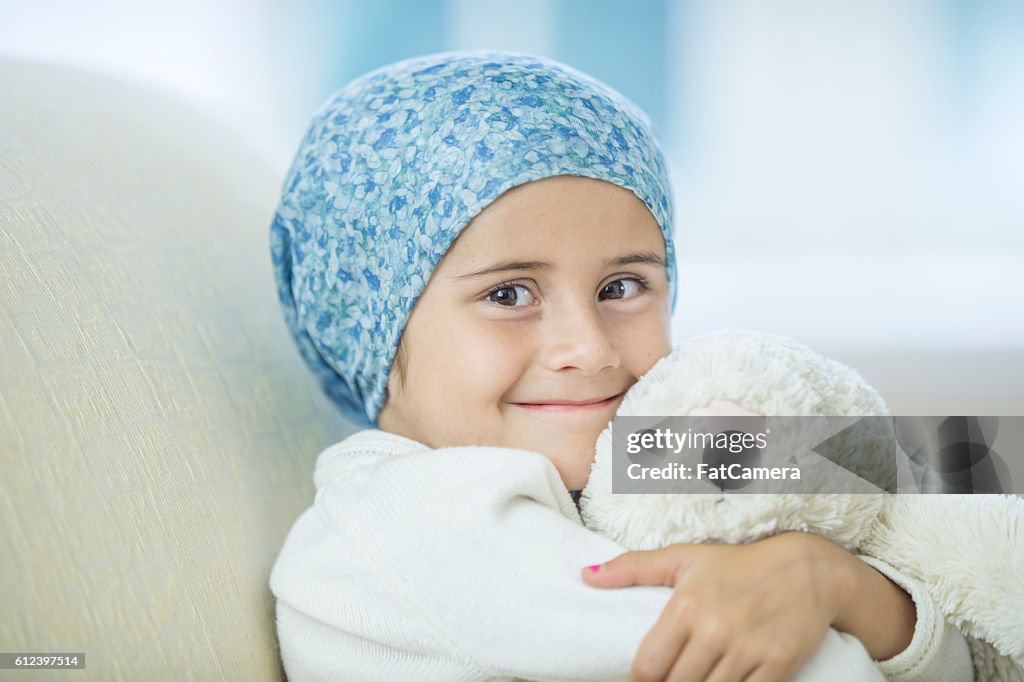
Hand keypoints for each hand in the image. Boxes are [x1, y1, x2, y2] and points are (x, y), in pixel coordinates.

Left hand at [581, 531, 849, 681]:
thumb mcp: (685, 557)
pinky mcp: (779, 666)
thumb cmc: (738, 564)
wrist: (808, 570)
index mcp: (687, 605)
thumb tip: (586, 576)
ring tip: (696, 678)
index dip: (640, 680)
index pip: (648, 666)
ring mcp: (748, 651)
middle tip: (671, 677)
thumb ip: (634, 567)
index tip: (643, 678)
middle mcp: (715, 630)